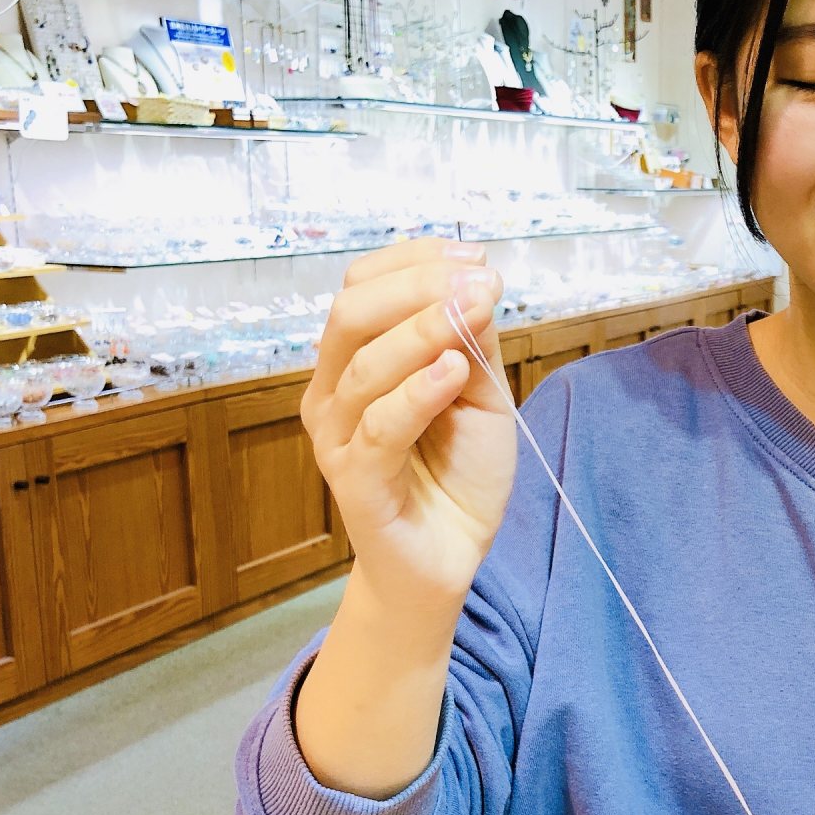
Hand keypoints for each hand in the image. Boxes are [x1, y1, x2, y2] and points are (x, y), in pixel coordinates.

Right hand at [301, 239, 518, 610]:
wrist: (448, 557)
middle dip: (418, 287)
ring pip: (364, 366)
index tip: (475, 257)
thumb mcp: (480, 393)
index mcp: (355, 360)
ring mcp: (337, 436)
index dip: (415, 262)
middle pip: (352, 314)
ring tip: (473, 312)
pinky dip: (416, 393)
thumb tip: (476, 282)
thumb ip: (474, 341)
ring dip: (423, 330)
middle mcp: (333, 391)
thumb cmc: (457, 473)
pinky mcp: (354, 480)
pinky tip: (454, 371)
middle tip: (479, 282)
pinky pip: (377, 428)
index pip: (364, 287)